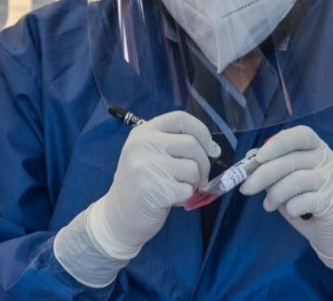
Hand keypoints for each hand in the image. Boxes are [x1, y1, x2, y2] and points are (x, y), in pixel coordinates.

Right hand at [87, 110, 220, 259]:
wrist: (118, 215)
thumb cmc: (142, 183)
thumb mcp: (151, 154)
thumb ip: (178, 146)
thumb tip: (214, 149)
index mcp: (144, 131)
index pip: (181, 118)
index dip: (202, 132)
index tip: (209, 148)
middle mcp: (143, 144)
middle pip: (192, 144)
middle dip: (204, 164)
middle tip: (198, 178)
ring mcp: (145, 165)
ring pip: (193, 168)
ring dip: (193, 183)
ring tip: (175, 188)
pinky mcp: (152, 189)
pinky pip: (187, 190)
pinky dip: (184, 198)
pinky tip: (168, 199)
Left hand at [239, 125, 332, 272]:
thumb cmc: (311, 202)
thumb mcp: (291, 181)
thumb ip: (274, 167)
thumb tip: (250, 158)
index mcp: (318, 149)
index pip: (301, 135)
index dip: (278, 143)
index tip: (258, 156)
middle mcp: (328, 160)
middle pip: (290, 160)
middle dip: (263, 174)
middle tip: (246, 188)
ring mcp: (332, 180)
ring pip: (294, 180)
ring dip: (274, 195)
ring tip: (268, 205)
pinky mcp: (332, 201)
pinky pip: (301, 201)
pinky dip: (290, 208)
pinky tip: (292, 213)